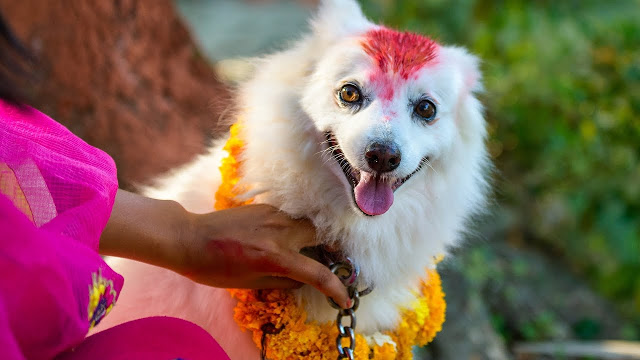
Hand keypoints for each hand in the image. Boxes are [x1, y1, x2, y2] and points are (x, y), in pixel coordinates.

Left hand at [100, 190, 349, 307]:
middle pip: (321, 235)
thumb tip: (305, 279)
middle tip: (330, 262)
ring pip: (307, 223)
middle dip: (330, 249)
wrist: (189, 238)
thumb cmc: (215, 267)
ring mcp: (273, 215)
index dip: (336, 289)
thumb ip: (284, 279)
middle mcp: (279, 231)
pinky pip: (290, 217)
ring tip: (307, 250)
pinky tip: (284, 238)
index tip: (345, 300)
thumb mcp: (251, 282)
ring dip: (313, 237)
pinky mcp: (265, 207)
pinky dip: (294, 229)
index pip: (317, 273)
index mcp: (275, 256)